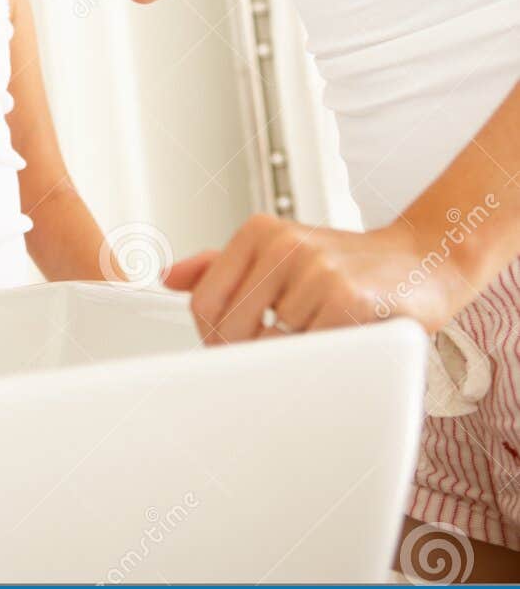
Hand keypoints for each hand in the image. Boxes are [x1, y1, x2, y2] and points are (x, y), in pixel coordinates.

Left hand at [162, 213, 468, 343]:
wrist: (422, 260)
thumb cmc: (346, 263)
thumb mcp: (281, 251)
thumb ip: (223, 265)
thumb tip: (167, 277)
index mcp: (258, 230)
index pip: (204, 301)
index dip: (210, 339)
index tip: (231, 353)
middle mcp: (283, 243)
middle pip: (229, 328)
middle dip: (247, 356)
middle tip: (277, 358)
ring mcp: (315, 268)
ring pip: (272, 345)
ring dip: (294, 356)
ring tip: (320, 337)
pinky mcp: (347, 298)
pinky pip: (312, 351)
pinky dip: (322, 358)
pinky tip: (340, 341)